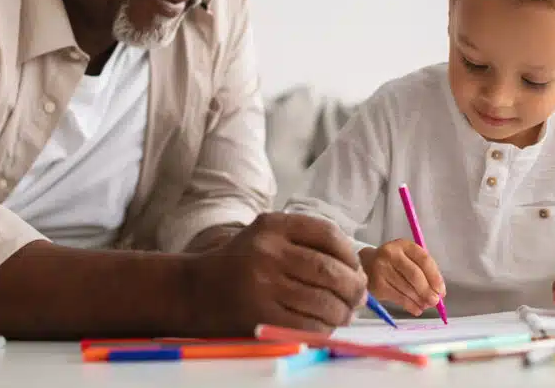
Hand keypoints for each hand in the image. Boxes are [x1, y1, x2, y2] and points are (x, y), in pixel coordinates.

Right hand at [186, 213, 367, 334]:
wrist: (195, 290)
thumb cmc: (241, 262)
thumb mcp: (267, 235)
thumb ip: (307, 242)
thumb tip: (356, 270)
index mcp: (273, 225)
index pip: (327, 234)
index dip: (350, 254)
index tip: (356, 267)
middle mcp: (269, 252)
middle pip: (330, 271)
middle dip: (354, 287)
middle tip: (359, 296)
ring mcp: (264, 285)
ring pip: (323, 301)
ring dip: (342, 311)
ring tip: (344, 313)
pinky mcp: (261, 316)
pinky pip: (308, 325)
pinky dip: (325, 328)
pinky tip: (325, 325)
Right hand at [359, 239, 445, 315]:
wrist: (366, 265)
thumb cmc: (394, 263)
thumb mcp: (408, 258)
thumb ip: (424, 272)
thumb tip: (439, 293)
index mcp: (404, 245)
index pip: (424, 259)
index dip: (435, 277)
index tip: (441, 290)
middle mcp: (391, 254)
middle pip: (414, 275)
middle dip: (427, 291)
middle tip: (434, 301)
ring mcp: (381, 269)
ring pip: (407, 288)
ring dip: (419, 300)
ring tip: (426, 306)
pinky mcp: (377, 284)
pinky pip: (398, 297)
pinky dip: (410, 305)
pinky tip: (416, 309)